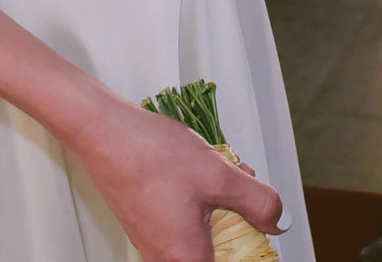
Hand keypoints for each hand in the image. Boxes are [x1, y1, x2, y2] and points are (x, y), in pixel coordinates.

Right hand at [70, 98, 282, 261]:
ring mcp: (152, 243)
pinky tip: (203, 171)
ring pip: (202, 235)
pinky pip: (183, 223)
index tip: (260, 227)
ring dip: (221, 208)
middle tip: (245, 187)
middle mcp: (165, 259)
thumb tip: (279, 221)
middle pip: (217, 254)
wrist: (103, 132)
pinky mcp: (145, 225)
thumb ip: (258, 203)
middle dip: (240, 222)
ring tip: (224, 173)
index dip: (251, 248)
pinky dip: (200, 201)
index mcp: (186, 259)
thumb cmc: (151, 155)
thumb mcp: (219, 175)